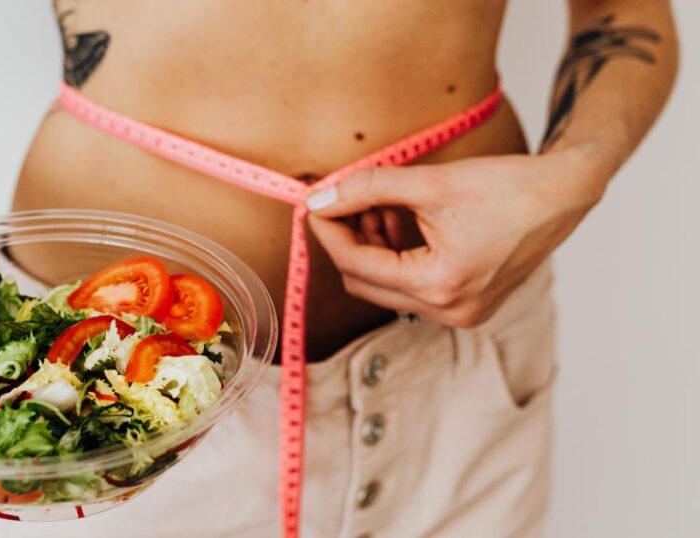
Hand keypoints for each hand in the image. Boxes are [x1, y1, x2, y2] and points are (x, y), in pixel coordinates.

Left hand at [307, 151, 601, 326]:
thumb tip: (319, 197)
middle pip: (365, 282)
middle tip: (347, 199)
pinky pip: (411, 286)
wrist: (564, 195)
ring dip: (372, 246)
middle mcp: (450, 311)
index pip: (356, 264)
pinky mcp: (467, 305)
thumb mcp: (430, 183)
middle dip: (349, 239)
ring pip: (385, 286)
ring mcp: (460, 314)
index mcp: (440, 285)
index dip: (329, 230)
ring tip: (380, 204)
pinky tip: (399, 220)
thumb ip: (369, 189)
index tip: (315, 201)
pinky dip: (396, 255)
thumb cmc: (507, 187)